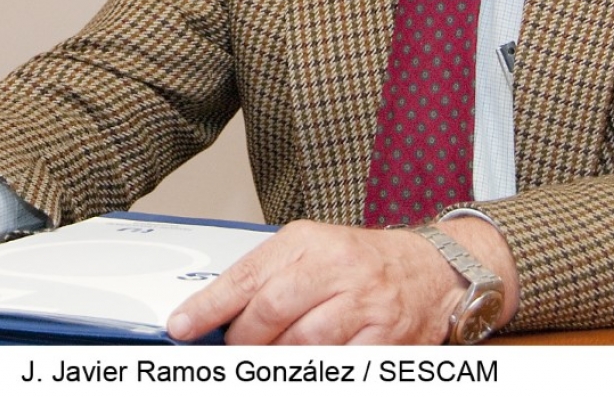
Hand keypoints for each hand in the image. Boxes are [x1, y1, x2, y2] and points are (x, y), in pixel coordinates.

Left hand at [165, 217, 517, 344]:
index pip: (247, 276)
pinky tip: (306, 367)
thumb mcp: (311, 251)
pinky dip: (314, 372)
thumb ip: (267, 277)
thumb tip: (217, 313)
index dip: (209, 307)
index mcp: (308, 242)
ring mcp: (363, 304)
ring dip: (276, 361)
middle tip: (234, 352)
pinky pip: (337, 365)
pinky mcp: (385, 339)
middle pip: (270, 312)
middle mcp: (336, 267)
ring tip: (268, 361)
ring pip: (301, 345)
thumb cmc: (363, 262)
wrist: (431, 269)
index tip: (182, 326)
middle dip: (244, 341)